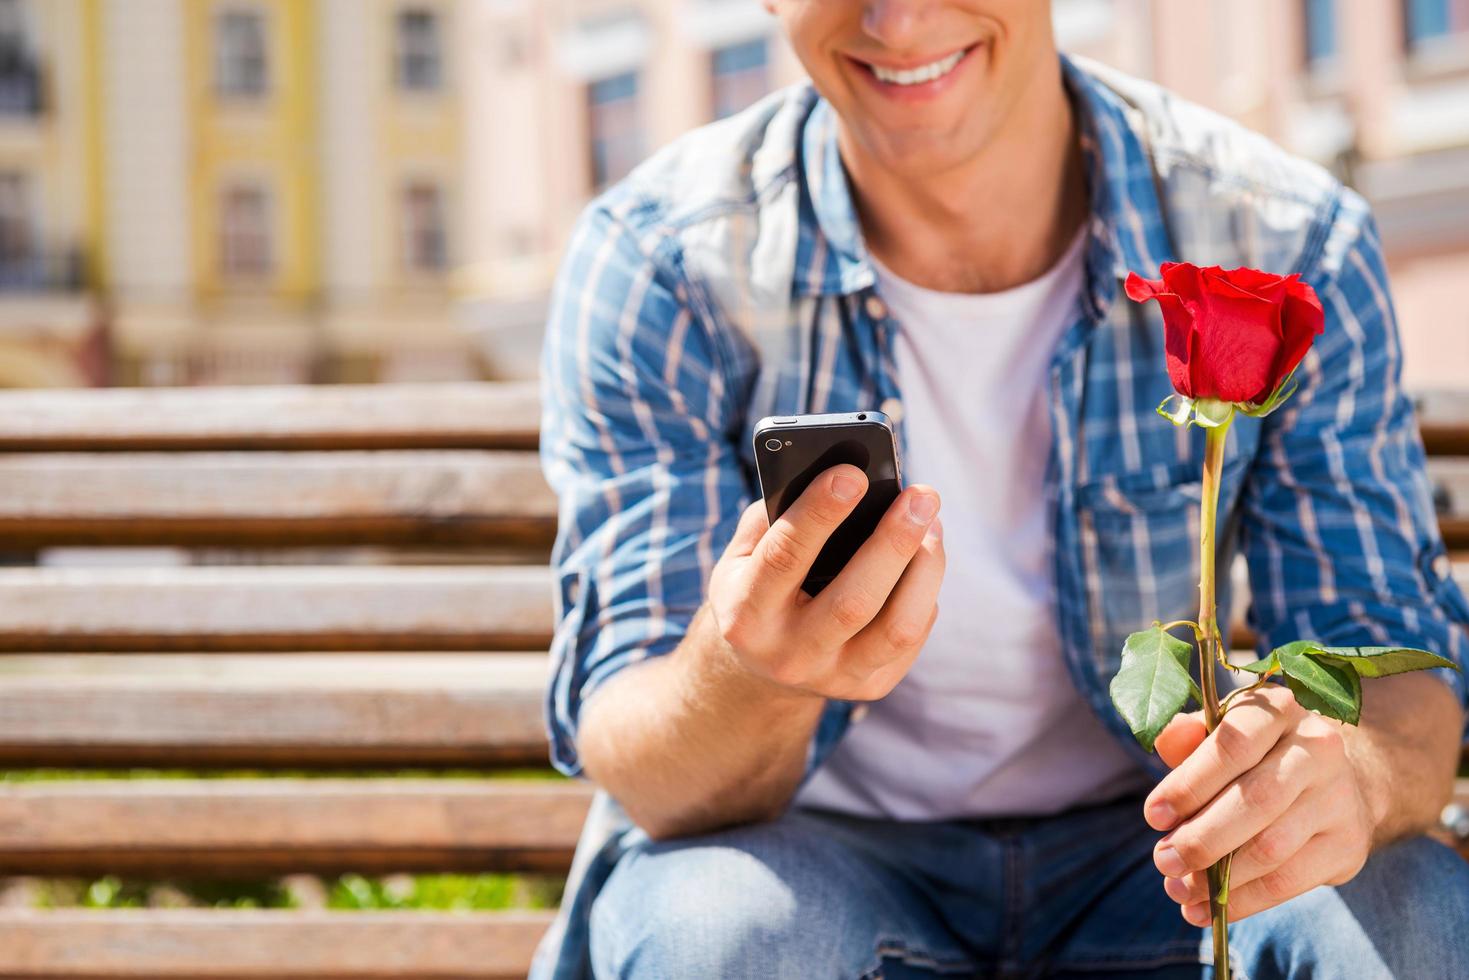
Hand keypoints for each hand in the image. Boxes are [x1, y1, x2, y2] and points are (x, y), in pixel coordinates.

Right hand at [706, 464, 943, 701]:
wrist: (764, 662)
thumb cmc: (759, 585)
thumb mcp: (744, 553)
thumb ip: (778, 516)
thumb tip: (841, 478)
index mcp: (746, 615)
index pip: (784, 558)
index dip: (820, 513)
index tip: (853, 474)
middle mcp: (788, 654)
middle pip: (853, 602)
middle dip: (893, 542)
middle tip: (921, 496)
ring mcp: (832, 678)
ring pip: (897, 628)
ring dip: (925, 568)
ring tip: (932, 524)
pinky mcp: (869, 688)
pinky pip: (912, 637)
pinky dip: (924, 592)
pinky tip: (923, 561)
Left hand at [1145, 685, 1374, 925]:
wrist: (1332, 781)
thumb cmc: (1255, 754)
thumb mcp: (1222, 732)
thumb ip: (1189, 737)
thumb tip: (1166, 743)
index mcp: (1279, 709)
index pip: (1233, 745)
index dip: (1189, 784)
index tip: (1153, 817)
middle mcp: (1318, 748)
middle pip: (1255, 800)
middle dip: (1201, 838)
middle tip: (1163, 861)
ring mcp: (1339, 798)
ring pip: (1272, 847)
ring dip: (1218, 878)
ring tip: (1178, 889)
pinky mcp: (1348, 845)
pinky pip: (1289, 882)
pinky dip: (1242, 900)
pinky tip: (1207, 909)